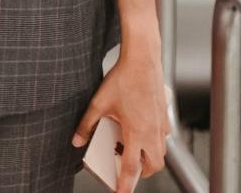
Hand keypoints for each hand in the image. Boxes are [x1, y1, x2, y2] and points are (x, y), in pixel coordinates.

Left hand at [73, 44, 169, 192]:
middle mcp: (152, 132)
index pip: (130, 167)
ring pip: (160, 153)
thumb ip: (87, 124)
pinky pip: (163, 137)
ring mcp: (160, 124)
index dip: (125, 183)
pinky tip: (141, 132)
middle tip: (128, 171)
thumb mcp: (98, 103)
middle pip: (153, 166)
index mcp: (136, 133)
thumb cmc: (123, 79)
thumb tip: (77, 140)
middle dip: (142, 173)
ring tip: (132, 151)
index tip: (121, 192)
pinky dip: (154, 142)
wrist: (142, 60)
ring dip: (149, 158)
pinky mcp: (164, 115)